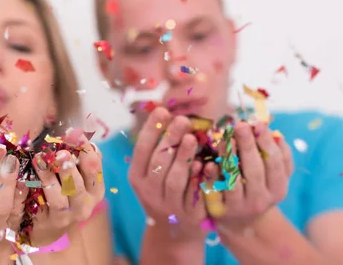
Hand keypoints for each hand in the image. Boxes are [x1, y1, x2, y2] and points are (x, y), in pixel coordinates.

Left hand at [28, 129, 104, 246]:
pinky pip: (39, 207)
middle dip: (68, 167)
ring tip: (39, 160)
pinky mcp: (48, 223)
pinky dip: (32, 191)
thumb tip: (76, 133)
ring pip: (58, 197)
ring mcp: (66, 216)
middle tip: (59, 153)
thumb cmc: (65, 193)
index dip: (84, 149)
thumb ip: (80, 157)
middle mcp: (85, 205)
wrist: (49, 227)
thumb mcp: (78, 176)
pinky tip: (24, 178)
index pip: (94, 166)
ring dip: (48, 177)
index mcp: (96, 190)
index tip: (71, 133)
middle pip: (77, 185)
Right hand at [129, 107, 213, 241]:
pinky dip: (199, 179)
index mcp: (138, 176)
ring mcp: (168, 205)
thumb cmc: (166, 189)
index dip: (151, 130)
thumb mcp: (154, 171)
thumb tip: (166, 110)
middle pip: (158, 162)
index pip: (142, 150)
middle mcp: (149, 191)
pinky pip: (194, 195)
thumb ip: (159, 147)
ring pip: (174, 179)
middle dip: (170, 139)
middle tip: (183, 119)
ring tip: (193, 138)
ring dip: (183, 157)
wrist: (175, 230)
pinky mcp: (188, 215)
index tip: (163, 111)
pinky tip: (205, 165)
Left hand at [214, 121, 292, 231]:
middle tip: (240, 125)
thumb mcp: (272, 175)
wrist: (239, 219)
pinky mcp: (221, 210)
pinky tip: (209, 163)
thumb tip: (276, 133)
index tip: (257, 123)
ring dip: (229, 156)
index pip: (276, 163)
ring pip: (234, 179)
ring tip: (224, 137)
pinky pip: (215, 190)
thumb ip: (278, 155)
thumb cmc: (256, 186)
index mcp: (278, 188)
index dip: (266, 142)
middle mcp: (262, 200)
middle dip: (247, 145)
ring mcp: (241, 206)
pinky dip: (212, 176)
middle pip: (255, 169)